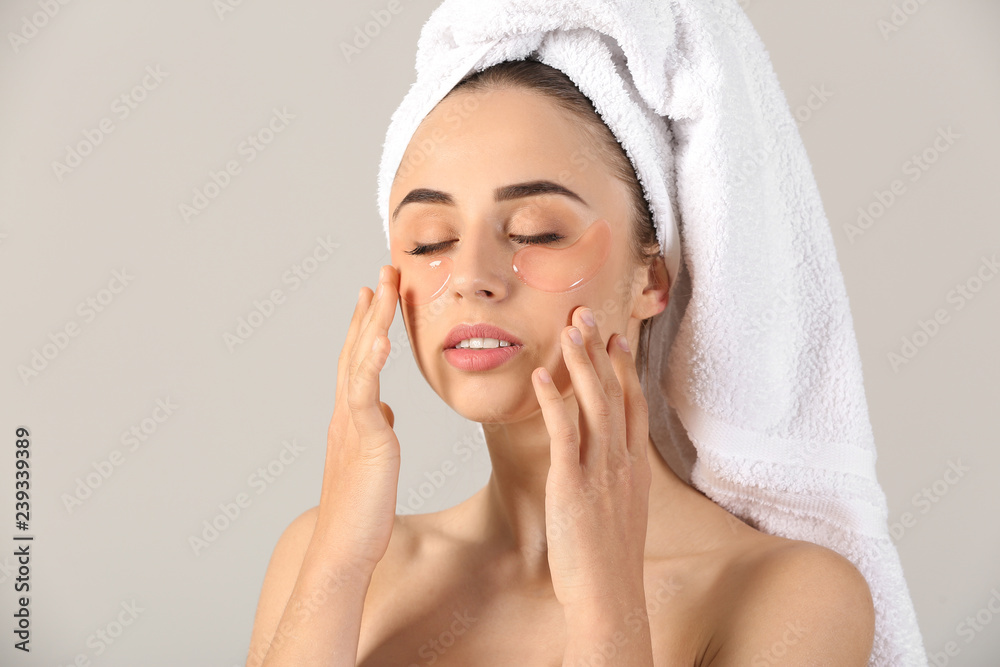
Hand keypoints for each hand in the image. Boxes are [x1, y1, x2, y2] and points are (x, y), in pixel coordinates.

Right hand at [312, 265, 400, 571]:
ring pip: (359, 362)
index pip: (358, 360)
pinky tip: (379, 338)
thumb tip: (387, 412)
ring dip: (371, 322)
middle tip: (383, 271)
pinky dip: (370, 365)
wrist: (344, 550)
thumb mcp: (372, 461)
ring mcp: (352, 425)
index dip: (366, 325)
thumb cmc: (359, 512)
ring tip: (382, 287)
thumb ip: (376, 431)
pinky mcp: (364, 441)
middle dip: (371, 309)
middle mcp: (346, 414)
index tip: (375, 293)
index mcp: (351, 418)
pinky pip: (365, 396)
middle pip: (356, 350)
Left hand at [531, 306, 651, 616]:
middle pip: (616, 393)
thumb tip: (603, 466)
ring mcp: (601, 472)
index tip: (617, 337)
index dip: (625, 368)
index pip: (634, 405)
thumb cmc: (609, 564)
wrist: (610, 599)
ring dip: (581, 363)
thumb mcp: (620, 515)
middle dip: (602, 350)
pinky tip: (542, 378)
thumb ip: (614, 483)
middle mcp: (623, 463)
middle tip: (588, 314)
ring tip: (569, 329)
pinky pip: (565, 434)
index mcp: (635, 468)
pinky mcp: (574, 485)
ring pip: (596, 404)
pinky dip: (555, 402)